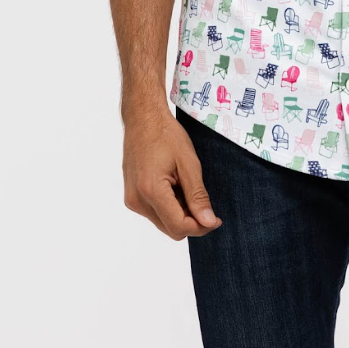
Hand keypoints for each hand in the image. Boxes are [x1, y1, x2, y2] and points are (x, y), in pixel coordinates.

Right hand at [122, 105, 222, 239]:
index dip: (201, 227)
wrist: (143, 119)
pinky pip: (155, 213)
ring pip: (163, 223)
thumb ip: (198, 196)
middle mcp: (137, 200)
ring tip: (186, 187)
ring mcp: (132, 200)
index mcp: (151, 191)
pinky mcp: (132, 197)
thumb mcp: (189, 163)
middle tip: (205, 202)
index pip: (179, 226)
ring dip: (180, 214)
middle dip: (191, 221)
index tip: (216, 219)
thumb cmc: (166, 135)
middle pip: (171, 229)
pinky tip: (175, 186)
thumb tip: (208, 222)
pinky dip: (169, 207)